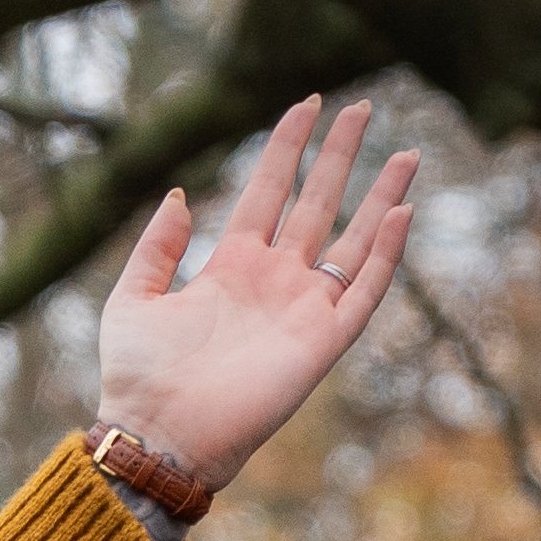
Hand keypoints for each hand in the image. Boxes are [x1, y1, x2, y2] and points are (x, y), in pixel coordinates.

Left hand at [96, 95, 418, 492]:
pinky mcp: (321, 343)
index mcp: (230, 265)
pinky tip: (401, 213)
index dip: (287, 147)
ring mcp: (301, 309)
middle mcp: (273, 280)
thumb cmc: (136, 377)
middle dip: (340, 155)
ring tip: (408, 152)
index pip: (268, 190)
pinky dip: (384, 255)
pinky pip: (363, 292)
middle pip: (317, 203)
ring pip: (353, 240)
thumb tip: (181, 194)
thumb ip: (158, 246)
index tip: (306, 104)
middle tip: (363, 106)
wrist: (156, 436)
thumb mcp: (133, 298)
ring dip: (381, 198)